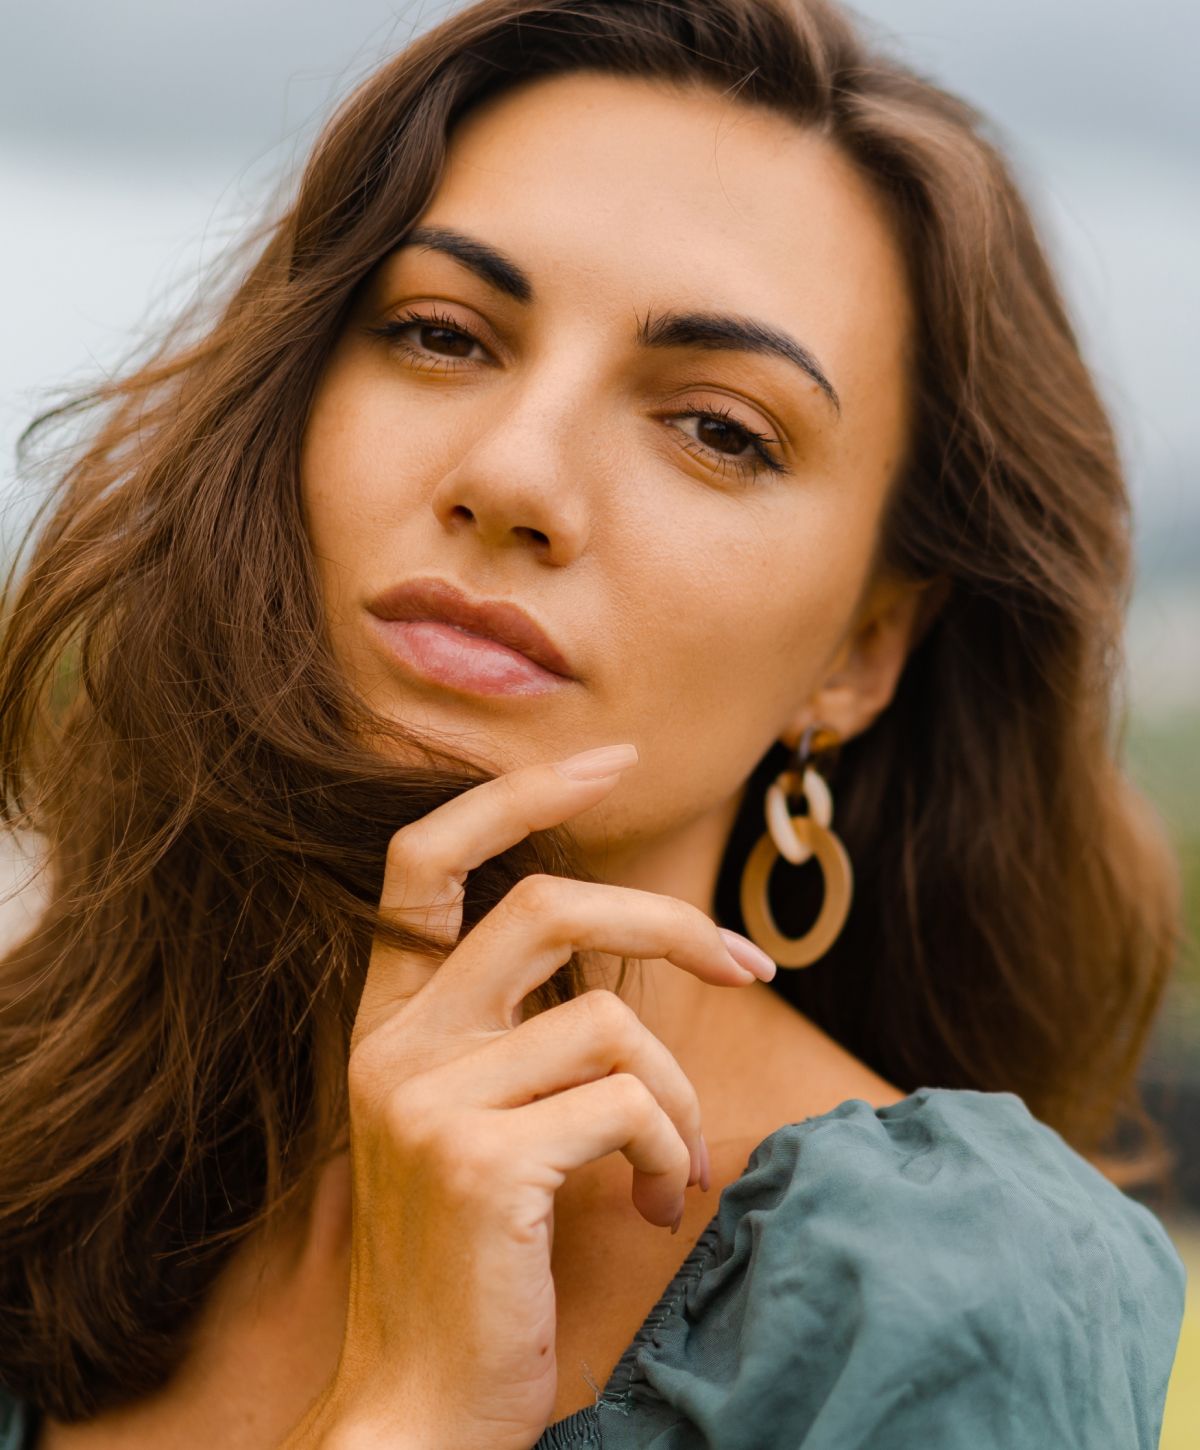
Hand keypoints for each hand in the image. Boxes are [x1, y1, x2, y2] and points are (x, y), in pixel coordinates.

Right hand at [282, 743, 774, 1448]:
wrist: (420, 1406)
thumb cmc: (474, 1262)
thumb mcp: (482, 1122)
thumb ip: (526, 1031)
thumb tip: (638, 956)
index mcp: (387, 1022)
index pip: (423, 858)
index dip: (516, 795)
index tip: (610, 761)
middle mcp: (392, 1045)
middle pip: (542, 905)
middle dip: (664, 919)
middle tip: (745, 966)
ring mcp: (428, 1101)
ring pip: (611, 1026)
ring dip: (676, 1100)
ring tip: (673, 1168)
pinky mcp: (482, 1162)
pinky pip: (630, 1108)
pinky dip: (670, 1154)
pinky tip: (655, 1210)